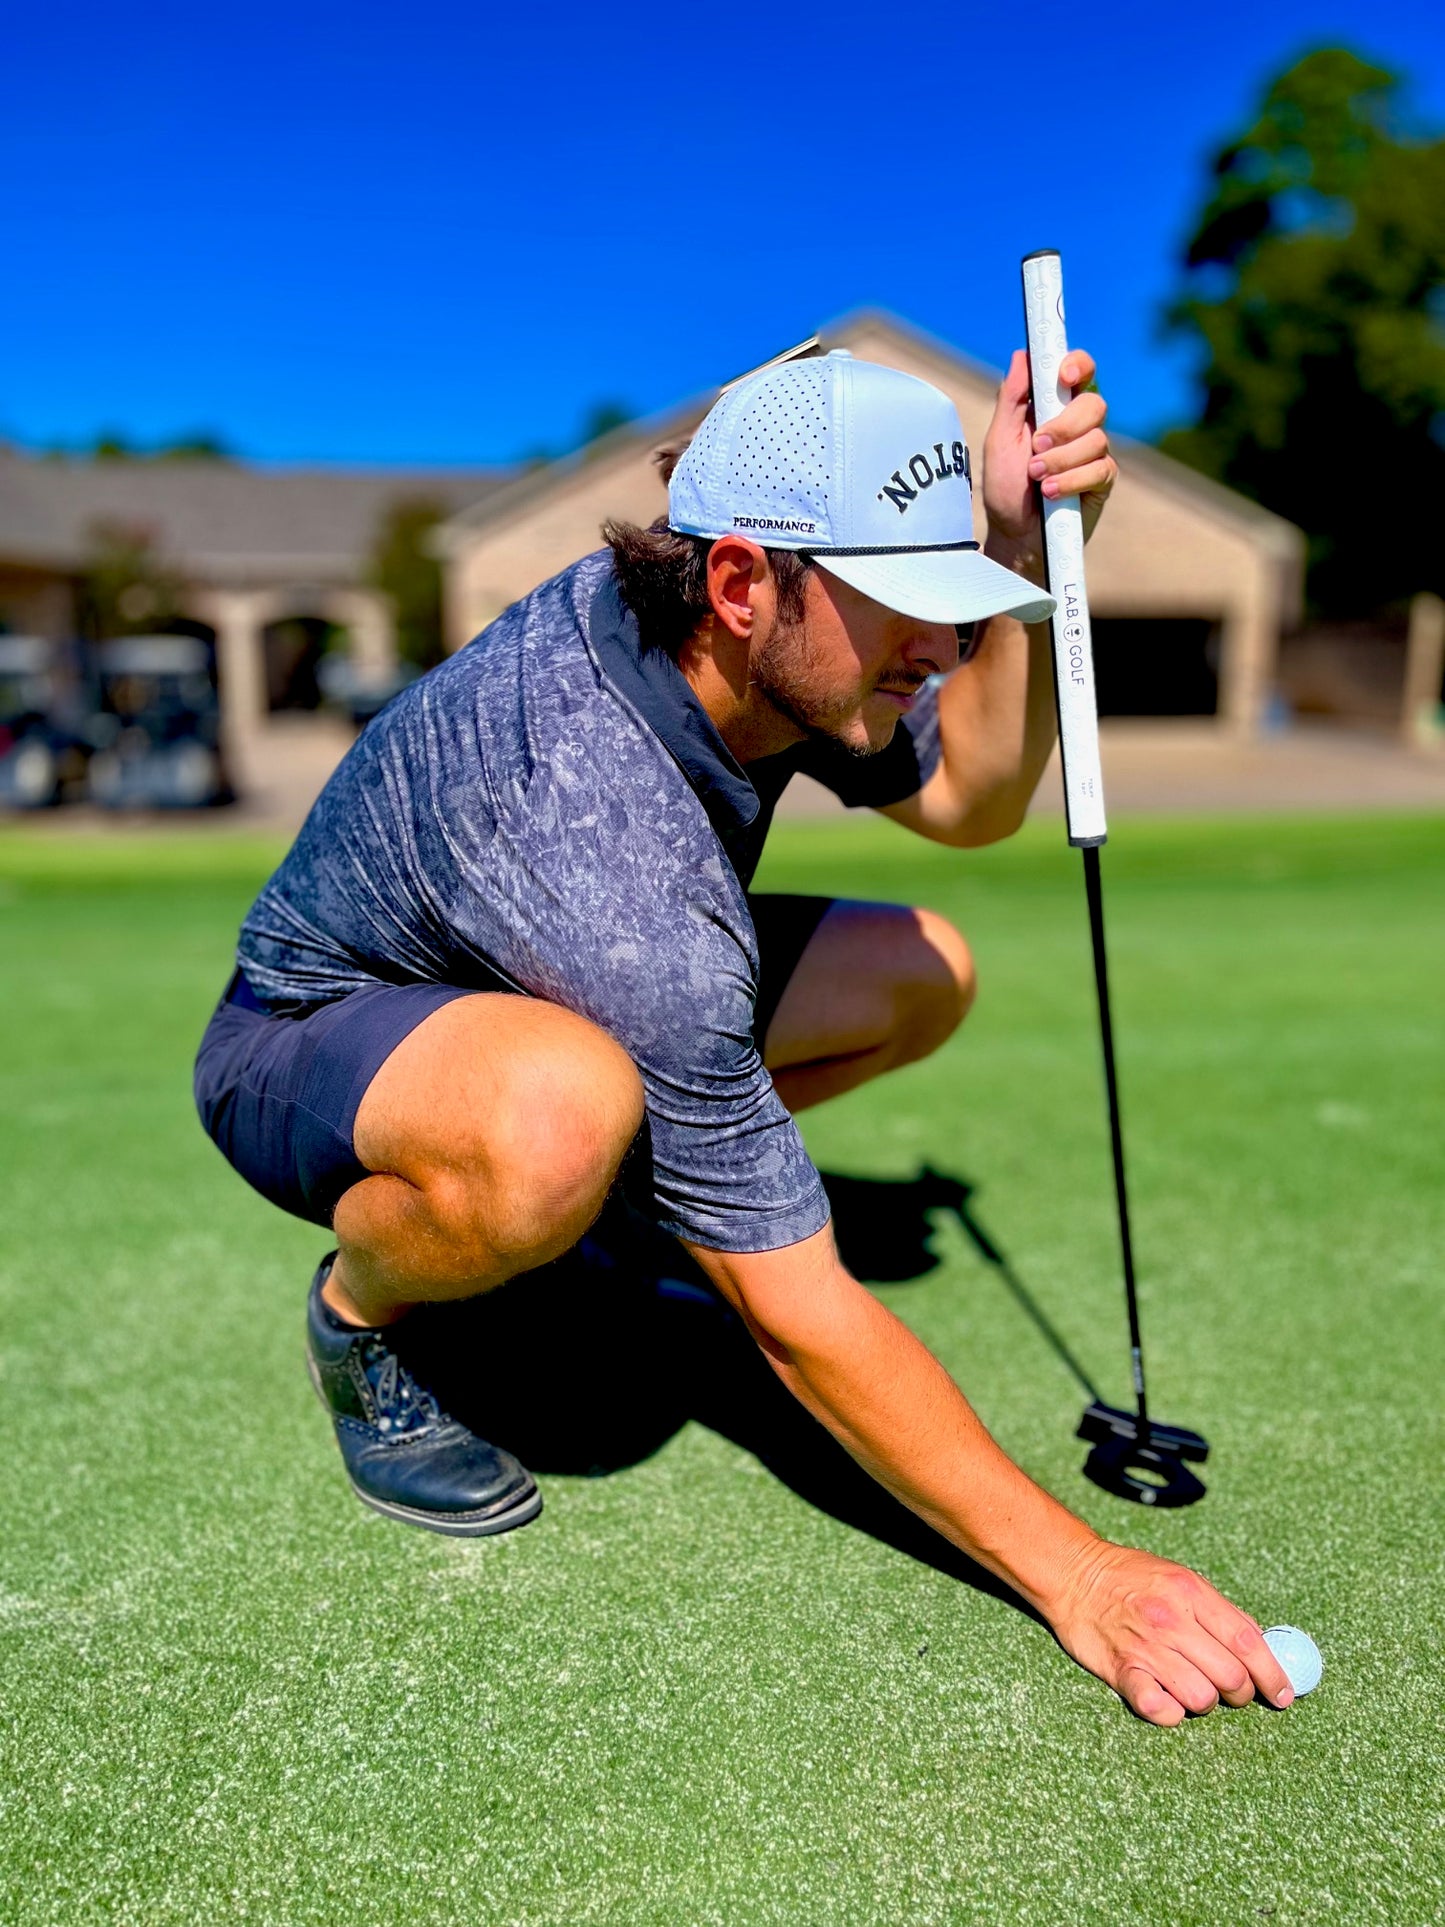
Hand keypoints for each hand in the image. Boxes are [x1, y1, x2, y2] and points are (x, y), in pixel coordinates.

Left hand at [982, 347, 1116, 553]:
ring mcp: (1094, 452)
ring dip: (1060, 460)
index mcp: (1054, 407)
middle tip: (1037, 446)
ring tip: (1036, 478)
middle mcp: (1079, 425)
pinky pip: (1099, 468)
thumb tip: (1022, 355)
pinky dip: (1070, 481)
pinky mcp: (1102, 479)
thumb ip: (1011, 399)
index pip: (1079, 371)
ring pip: (1096, 439)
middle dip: (1064, 426)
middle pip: (1093, 404)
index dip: (1078, 365)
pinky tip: (1050, 494)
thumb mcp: (999, 441)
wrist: (1015, 535)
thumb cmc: (1006, 488)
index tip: (1064, 375)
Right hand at [1046, 1538, 1295, 1726]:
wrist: (1073, 1573)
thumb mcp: (1182, 1578)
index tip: (1285, 1695)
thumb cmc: (1133, 1578)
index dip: (1274, 1674)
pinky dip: (1170, 1713)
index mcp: (1191, 1593)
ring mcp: (1145, 1647)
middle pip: (1231, 1677)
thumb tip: (1263, 1646)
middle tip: (1234, 1692)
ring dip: (1205, 1703)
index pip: (1248, 1642)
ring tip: (1194, 1689)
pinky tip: (1167, 1699)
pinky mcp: (1120, 1670)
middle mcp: (1171, 1620)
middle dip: (1241, 1694)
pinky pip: (1159, 1709)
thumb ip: (1220, 1612)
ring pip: (1201, 1699)